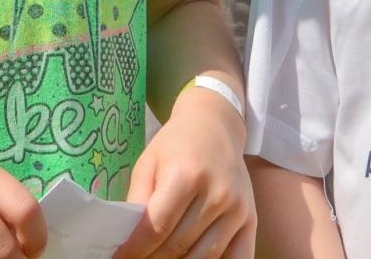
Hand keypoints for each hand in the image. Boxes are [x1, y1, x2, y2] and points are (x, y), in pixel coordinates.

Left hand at [115, 89, 255, 258]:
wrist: (215, 126)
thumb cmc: (176, 145)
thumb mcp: (148, 164)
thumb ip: (137, 202)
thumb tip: (126, 241)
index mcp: (187, 174)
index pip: (157, 227)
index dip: (134, 250)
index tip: (119, 258)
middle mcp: (217, 194)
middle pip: (178, 246)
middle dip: (152, 258)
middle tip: (137, 258)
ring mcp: (238, 209)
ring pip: (204, 258)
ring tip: (160, 257)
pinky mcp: (251, 220)